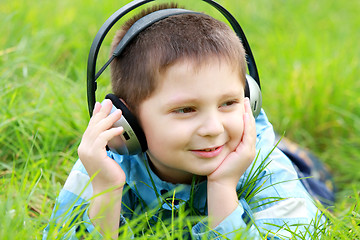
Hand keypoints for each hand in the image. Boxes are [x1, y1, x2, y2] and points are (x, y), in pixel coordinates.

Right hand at [78, 99, 125, 192]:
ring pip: (97, 130)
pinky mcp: (95, 155)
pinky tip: (119, 128)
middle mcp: (84, 148)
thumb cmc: (110, 174)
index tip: (101, 104)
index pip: (90, 127)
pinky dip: (111, 132)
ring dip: (109, 119)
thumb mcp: (107, 156)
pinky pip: (103, 139)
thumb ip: (105, 144)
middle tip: (109, 102)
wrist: (107, 190)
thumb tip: (109, 131)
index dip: (96, 115)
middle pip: (93, 126)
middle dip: (102, 112)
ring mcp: (88, 152)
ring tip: (118, 112)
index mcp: (85, 148)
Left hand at [206, 98, 255, 227]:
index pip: (245, 128)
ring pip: (250, 129)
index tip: (241, 104)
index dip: (244, 116)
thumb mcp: (219, 153)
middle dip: (247, 112)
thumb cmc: (216, 170)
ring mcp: (248, 151)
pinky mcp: (246, 153)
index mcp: (243, 148)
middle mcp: (248, 148)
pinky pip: (248, 135)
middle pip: (249, 126)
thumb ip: (220, 143)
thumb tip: (212, 133)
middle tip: (245, 99)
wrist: (220, 184)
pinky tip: (243, 114)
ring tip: (245, 102)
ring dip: (248, 115)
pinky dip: (246, 124)